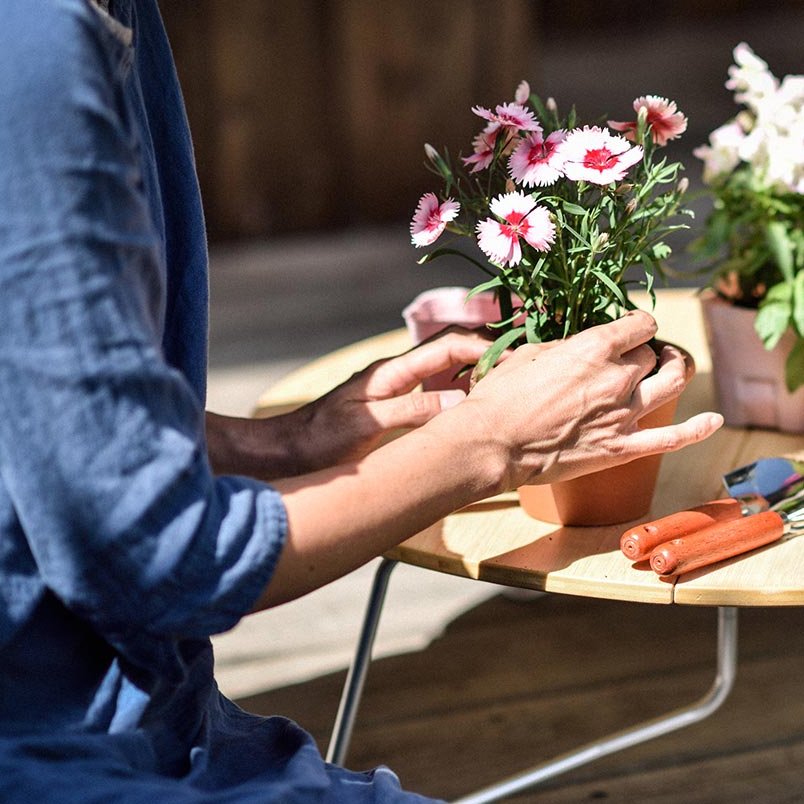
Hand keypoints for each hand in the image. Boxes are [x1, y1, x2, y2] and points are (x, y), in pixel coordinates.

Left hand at [284, 327, 498, 471]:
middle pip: (449, 356)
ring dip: (474, 379)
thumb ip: (413, 411)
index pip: (445, 348)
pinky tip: (473, 415)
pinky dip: (458, 400)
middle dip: (484, 357)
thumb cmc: (318, 440)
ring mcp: (394, 392)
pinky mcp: (392, 410)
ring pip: (444, 376)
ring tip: (505, 391)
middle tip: (519, 371)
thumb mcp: (367, 426)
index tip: (511, 361)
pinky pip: (434, 397)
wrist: (284, 454)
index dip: (481, 349)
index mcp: (389, 371)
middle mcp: (394, 375)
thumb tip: (462, 404)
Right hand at [446, 311, 721, 490]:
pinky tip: (716, 420)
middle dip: (642, 351)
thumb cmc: (500, 398)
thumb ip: (566, 348)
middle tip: (628, 357)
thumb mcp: (530, 355)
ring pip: (672, 382)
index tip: (631, 328)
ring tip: (672, 363)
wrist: (492, 445)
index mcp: (593, 349)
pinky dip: (699, 429)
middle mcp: (616, 378)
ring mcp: (624, 414)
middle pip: (650, 355)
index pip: (639, 325)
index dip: (638, 324)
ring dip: (676, 368)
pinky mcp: (623, 448)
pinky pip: (673, 439)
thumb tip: (581, 345)